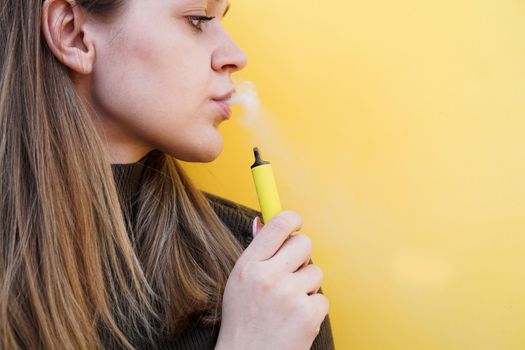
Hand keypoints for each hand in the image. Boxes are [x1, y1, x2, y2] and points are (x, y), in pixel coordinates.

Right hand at [215, 211, 328, 349]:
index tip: (296, 224)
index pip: (278, 225)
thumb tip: (262, 222)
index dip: (292, 219)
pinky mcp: (307, 314)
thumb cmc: (243, 321)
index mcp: (249, 266)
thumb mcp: (239, 282)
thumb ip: (255, 252)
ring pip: (316, 272)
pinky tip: (295, 320)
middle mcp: (268, 277)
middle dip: (301, 256)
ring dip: (307, 287)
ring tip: (288, 305)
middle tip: (291, 272)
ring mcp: (289, 295)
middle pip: (304, 243)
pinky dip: (313, 310)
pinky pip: (323, 298)